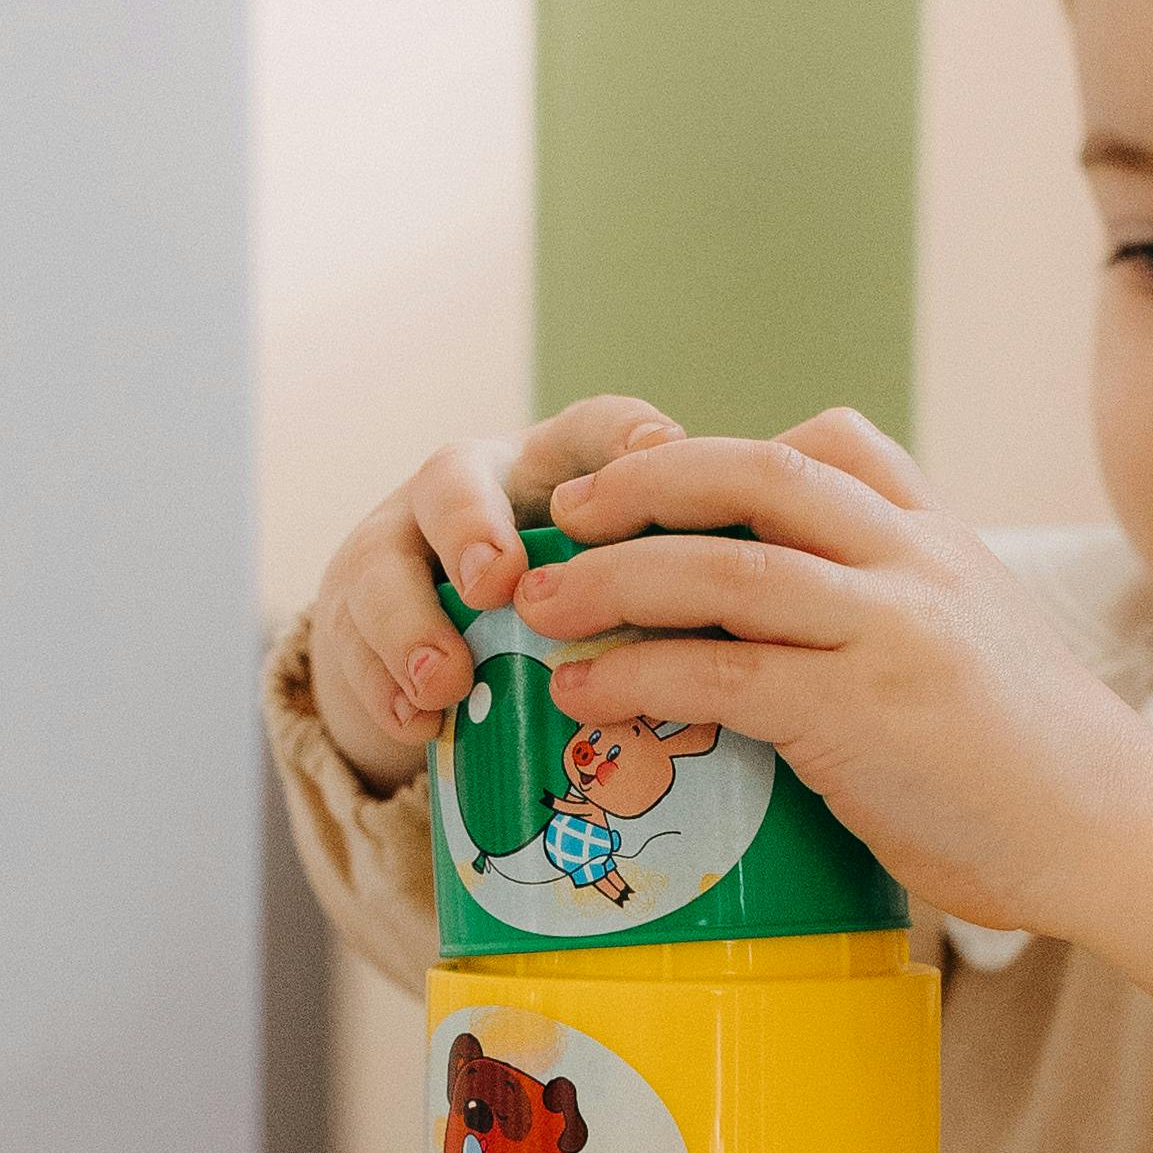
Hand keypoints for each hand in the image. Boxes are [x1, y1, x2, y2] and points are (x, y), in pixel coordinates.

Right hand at [302, 394, 683, 796]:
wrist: (436, 641)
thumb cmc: (560, 601)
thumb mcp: (618, 575)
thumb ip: (685, 566)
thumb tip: (801, 577)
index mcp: (548, 472)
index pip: (588, 431)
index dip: (623, 440)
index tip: (660, 456)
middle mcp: (467, 493)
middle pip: (454, 481)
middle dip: (472, 529)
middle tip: (500, 582)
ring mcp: (396, 550)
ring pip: (383, 568)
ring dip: (413, 627)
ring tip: (445, 680)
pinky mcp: (351, 617)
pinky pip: (353, 648)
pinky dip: (384, 687)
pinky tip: (419, 721)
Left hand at [538, 412, 1152, 1063]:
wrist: (1114, 833)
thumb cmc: (1035, 767)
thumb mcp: (976, 650)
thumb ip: (895, 617)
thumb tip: (792, 638)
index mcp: (943, 540)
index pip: (835, 441)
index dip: (732, 452)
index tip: (656, 477)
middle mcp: (916, 562)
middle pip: (758, 473)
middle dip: (645, 482)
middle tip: (564, 512)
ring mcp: (891, 631)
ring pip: (725, 567)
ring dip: (615, 578)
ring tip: (542, 604)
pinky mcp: (861, 713)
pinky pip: (723, 674)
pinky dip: (640, 675)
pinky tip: (590, 690)